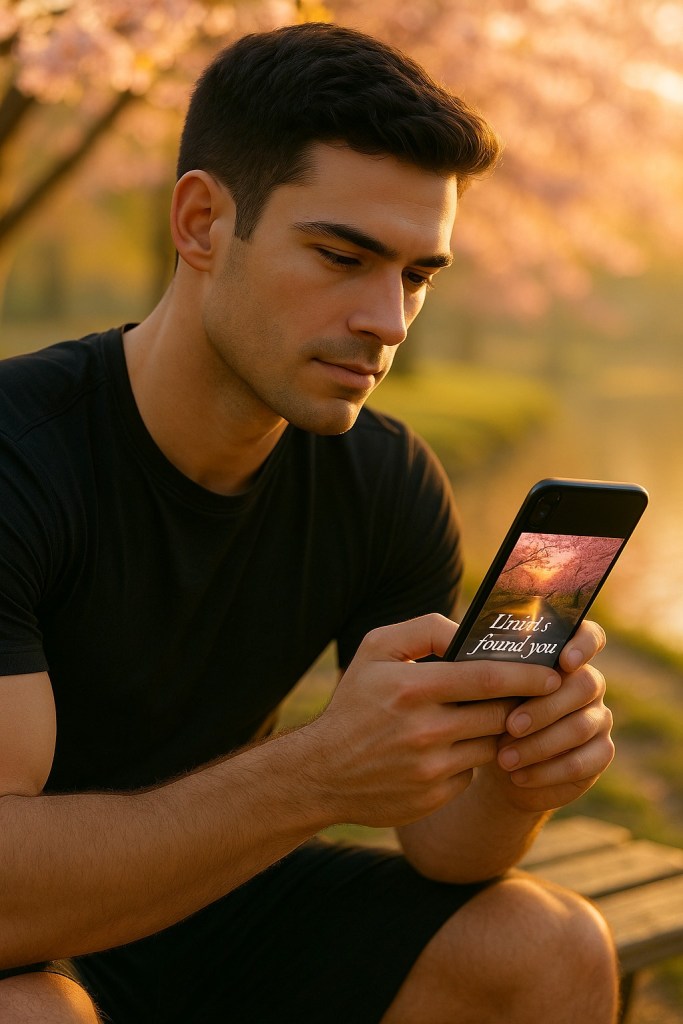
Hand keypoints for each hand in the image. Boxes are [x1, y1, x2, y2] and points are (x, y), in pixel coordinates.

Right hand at [300, 614, 561, 828]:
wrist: (321, 772)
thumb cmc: (354, 703)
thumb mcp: (375, 650)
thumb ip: (424, 629)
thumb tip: (469, 633)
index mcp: (412, 687)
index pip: (489, 677)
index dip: (528, 675)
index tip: (551, 673)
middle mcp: (425, 730)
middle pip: (500, 714)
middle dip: (521, 703)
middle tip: (533, 694)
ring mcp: (432, 768)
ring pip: (493, 745)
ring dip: (499, 731)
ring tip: (493, 717)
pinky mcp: (436, 796)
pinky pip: (473, 773)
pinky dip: (472, 759)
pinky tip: (456, 749)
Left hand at [492, 620, 613, 811]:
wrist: (501, 763)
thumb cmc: (491, 711)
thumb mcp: (484, 688)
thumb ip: (482, 663)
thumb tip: (458, 642)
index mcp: (563, 657)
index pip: (590, 636)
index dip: (583, 644)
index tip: (564, 661)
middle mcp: (588, 683)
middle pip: (584, 685)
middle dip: (544, 706)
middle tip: (510, 725)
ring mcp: (598, 718)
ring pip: (580, 727)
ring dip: (539, 744)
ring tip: (504, 758)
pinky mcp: (600, 754)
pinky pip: (582, 762)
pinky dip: (547, 771)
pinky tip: (519, 776)